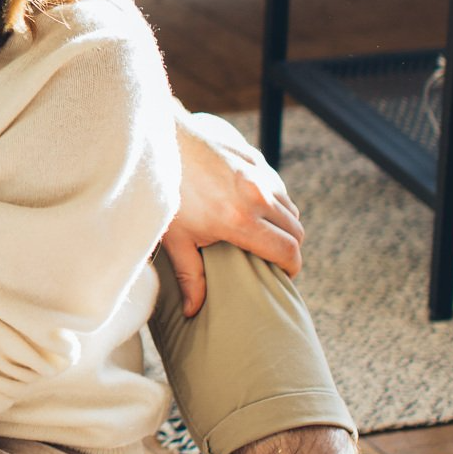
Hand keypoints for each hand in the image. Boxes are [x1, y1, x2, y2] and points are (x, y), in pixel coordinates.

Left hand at [161, 110, 304, 317]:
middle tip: (272, 260)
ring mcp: (258, 173)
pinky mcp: (254, 156)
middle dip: (290, 249)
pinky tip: (251, 207)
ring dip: (283, 223)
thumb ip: (190, 276)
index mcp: (240, 220)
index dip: (291, 268)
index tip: (283, 276)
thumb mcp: (174, 239)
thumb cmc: (162, 193)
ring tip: (262, 235)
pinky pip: (277, 185)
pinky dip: (273, 200)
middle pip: (296, 230)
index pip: (288, 251)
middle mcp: (257, 196)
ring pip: (290, 207)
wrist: (156, 142)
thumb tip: (193, 311)